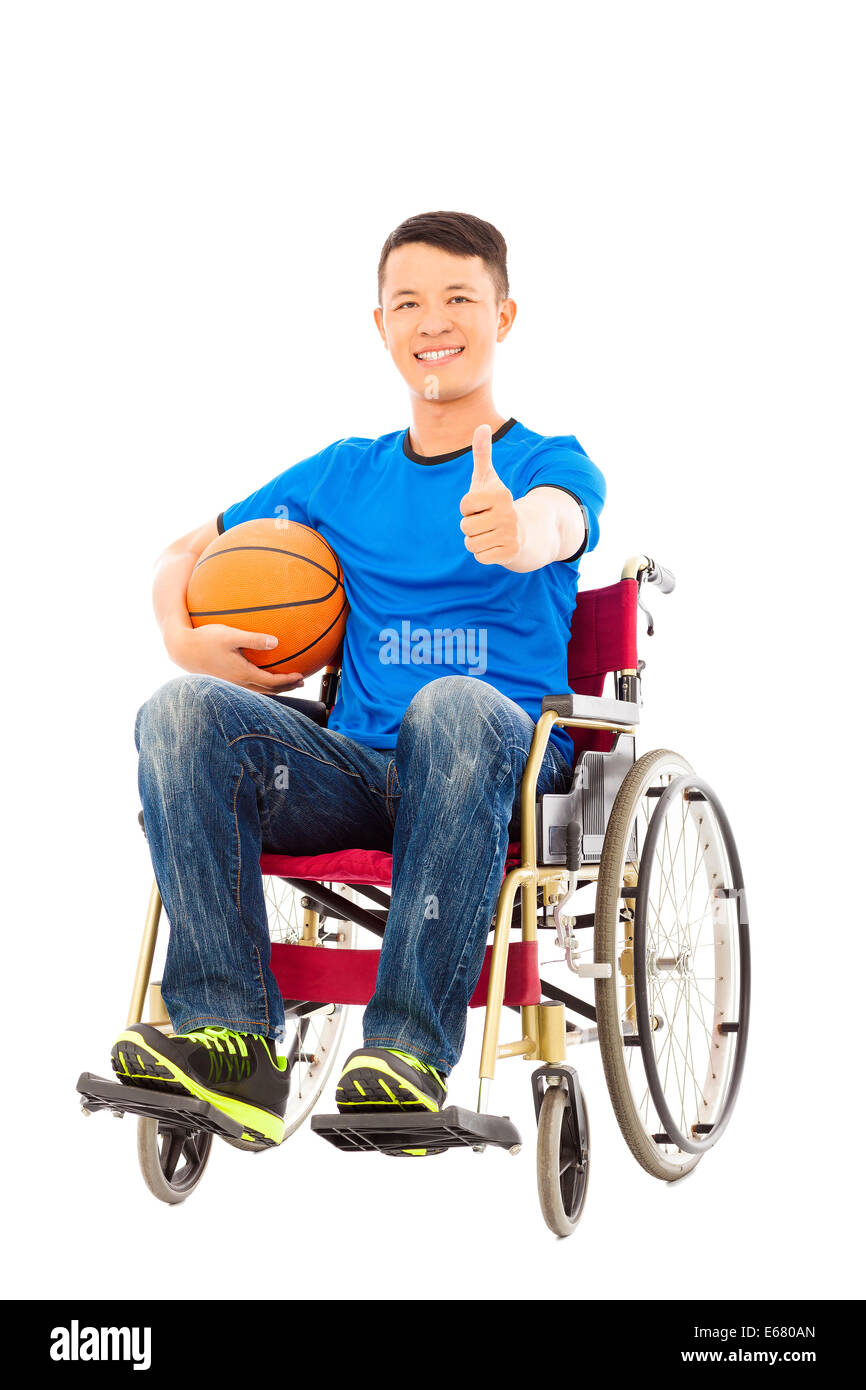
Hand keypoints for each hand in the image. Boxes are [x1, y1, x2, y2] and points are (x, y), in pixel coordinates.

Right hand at [168, 622, 305, 693]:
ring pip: (259, 691)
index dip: (288, 681)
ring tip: (287, 682)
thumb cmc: (205, 639)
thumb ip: (254, 639)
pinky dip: (262, 685)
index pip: (271, 683)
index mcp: (242, 674)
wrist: (182, 649)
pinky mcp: (225, 682)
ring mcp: (231, 685)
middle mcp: (238, 683)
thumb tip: (276, 642)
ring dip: (275, 688)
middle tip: (301, 682)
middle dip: (286, 687)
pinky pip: (249, 687)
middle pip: (268, 691)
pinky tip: (261, 675)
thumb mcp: (230, 635)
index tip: (301, 676)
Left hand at [459, 423, 524, 565]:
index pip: (465, 505)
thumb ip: (482, 454)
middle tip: (487, 522)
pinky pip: (479, 556)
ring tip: (490, 533)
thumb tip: (482, 425)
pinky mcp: (509, 553)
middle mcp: (508, 514)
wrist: (524, 532)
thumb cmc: (498, 503)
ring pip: (470, 543)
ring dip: (475, 540)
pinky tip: (495, 545)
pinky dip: (483, 553)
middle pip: (465, 526)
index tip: (481, 506)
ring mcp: (510, 534)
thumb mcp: (489, 479)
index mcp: (500, 494)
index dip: (468, 507)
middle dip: (471, 526)